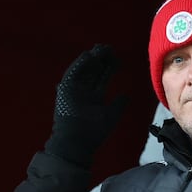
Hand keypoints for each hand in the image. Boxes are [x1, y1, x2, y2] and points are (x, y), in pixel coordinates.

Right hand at [44, 45, 126, 165]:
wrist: (77, 143)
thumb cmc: (94, 133)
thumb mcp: (111, 116)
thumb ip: (118, 104)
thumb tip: (126, 95)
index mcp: (94, 97)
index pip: (102, 78)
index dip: (109, 68)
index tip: (117, 58)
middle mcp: (84, 92)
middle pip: (93, 71)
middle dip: (101, 60)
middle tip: (109, 48)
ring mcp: (75, 91)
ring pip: (84, 70)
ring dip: (91, 59)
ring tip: (100, 49)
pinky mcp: (65, 91)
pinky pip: (72, 74)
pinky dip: (79, 65)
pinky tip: (88, 55)